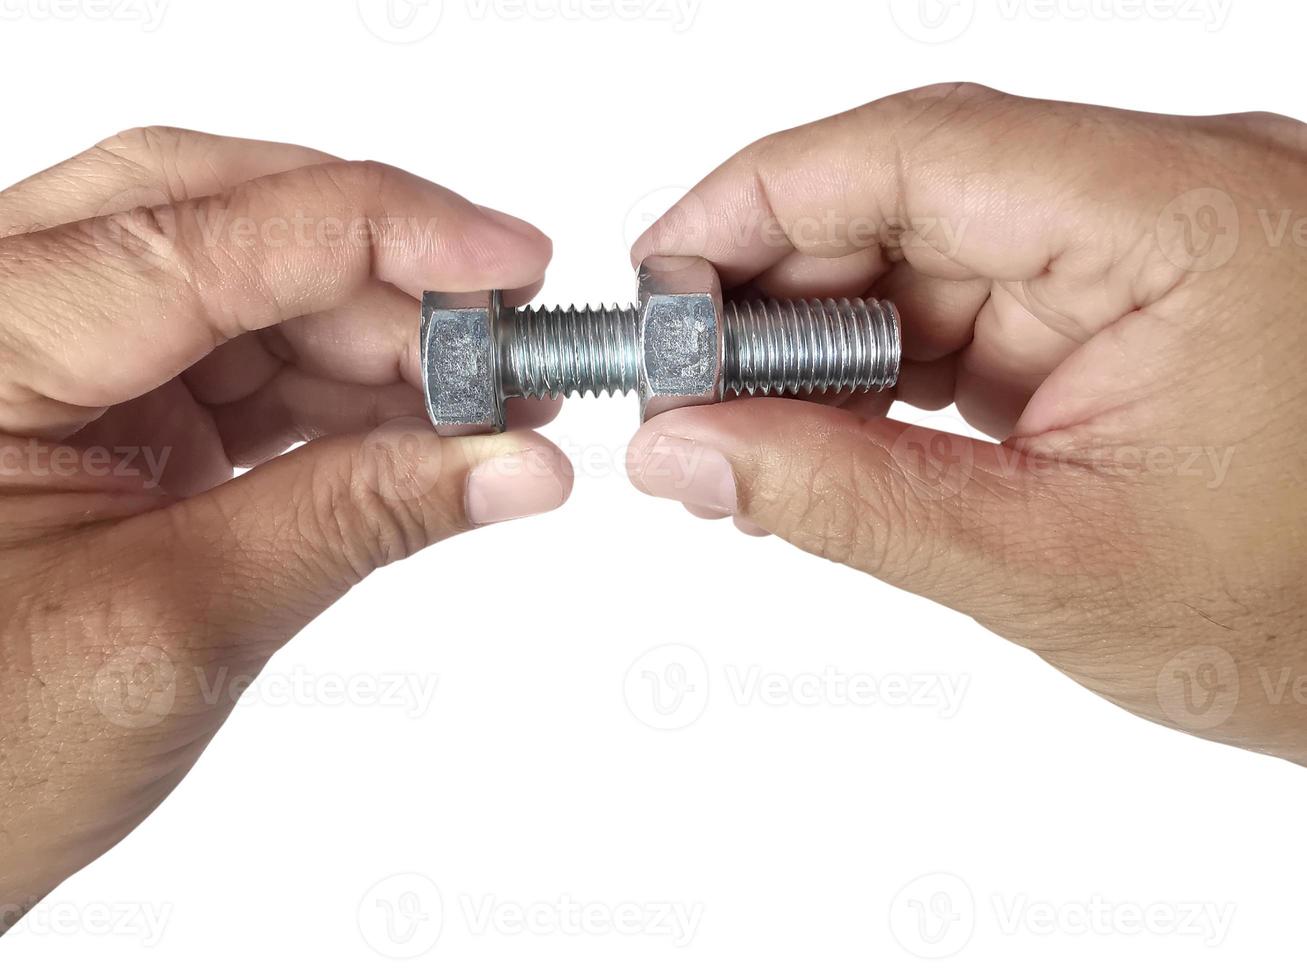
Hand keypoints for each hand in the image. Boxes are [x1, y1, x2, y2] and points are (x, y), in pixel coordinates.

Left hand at [0, 127, 572, 923]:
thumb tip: (512, 462)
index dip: (383, 233)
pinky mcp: (104, 412)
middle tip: (509, 333)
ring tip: (489, 399)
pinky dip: (342, 388)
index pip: (205, 233)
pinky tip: (424, 426)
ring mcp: (55, 362)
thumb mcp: (180, 625)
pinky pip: (244, 360)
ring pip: (248, 285)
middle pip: (226, 219)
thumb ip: (356, 518)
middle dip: (384, 274)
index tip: (512, 265)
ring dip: (377, 335)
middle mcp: (1, 318)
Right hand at [626, 84, 1306, 763]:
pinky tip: (825, 432)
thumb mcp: (1043, 567)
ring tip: (741, 433)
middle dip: (775, 288)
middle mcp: (1174, 198)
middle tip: (679, 388)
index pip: (923, 148)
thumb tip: (682, 451)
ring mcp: (1149, 250)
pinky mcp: (1123, 306)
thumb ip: (839, 501)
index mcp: (1189, 221)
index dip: (759, 200)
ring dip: (821, 340)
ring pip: (927, 252)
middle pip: (911, 192)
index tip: (658, 276)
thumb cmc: (1305, 621)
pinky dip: (883, 368)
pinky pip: (969, 305)